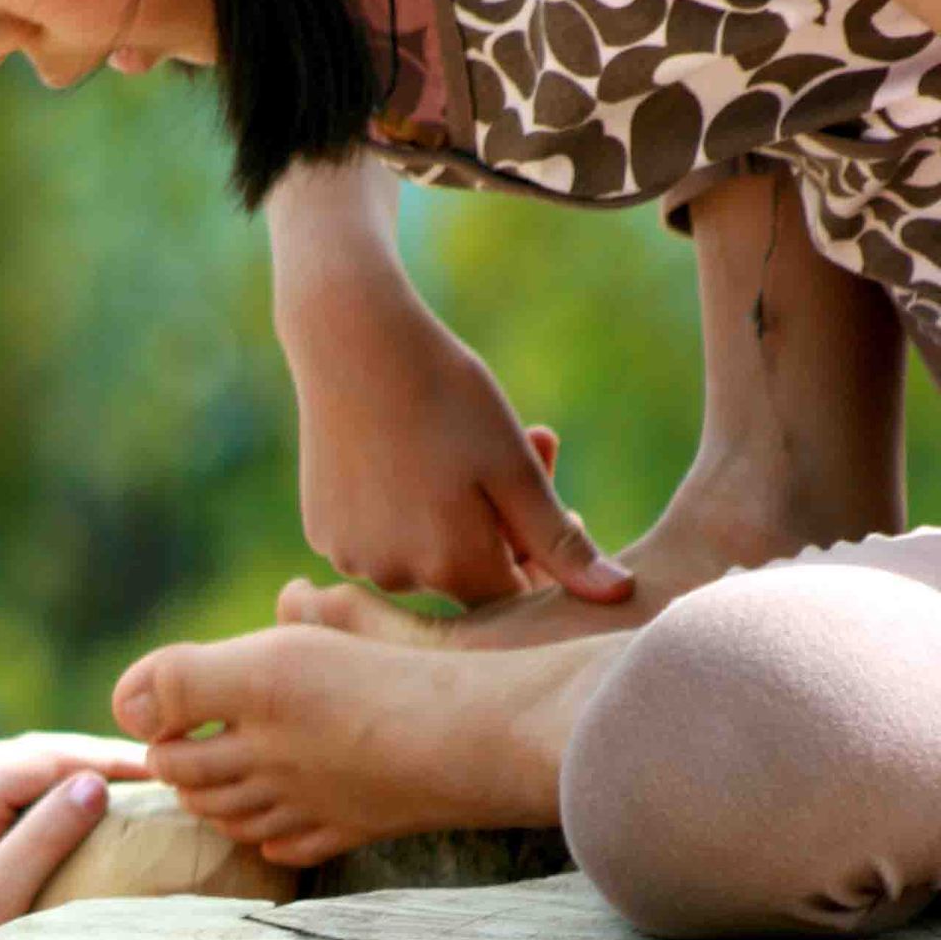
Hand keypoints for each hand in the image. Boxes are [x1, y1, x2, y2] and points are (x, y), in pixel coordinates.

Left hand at [0, 736, 149, 939]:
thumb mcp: (2, 894)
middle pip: (25, 756)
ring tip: (117, 785)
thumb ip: (48, 834)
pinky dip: (33, 797)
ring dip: (60, 775)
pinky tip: (64, 811)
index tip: (159, 766)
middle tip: (149, 770)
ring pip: (8, 773)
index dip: (104, 758)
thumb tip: (96, 782)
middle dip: (86, 758)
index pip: (44, 757)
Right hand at [290, 299, 629, 607]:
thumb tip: (618, 594)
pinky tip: (402, 454)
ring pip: (420, 556)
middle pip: (467, 575)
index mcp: (454, 568)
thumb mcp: (515, 468)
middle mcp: (397, 578)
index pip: (516, 597)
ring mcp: (351, 557)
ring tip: (459, 446)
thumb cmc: (447, 397)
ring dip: (448, 517)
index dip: (542, 557)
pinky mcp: (321, 531)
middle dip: (501, 527)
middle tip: (532, 446)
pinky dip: (398, 509)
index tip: (560, 507)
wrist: (351, 342)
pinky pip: (375, 538)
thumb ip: (560, 542)